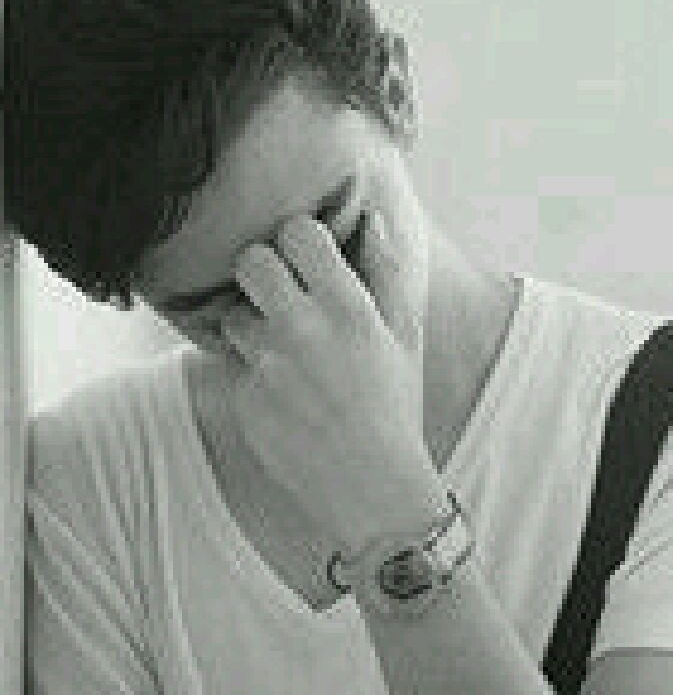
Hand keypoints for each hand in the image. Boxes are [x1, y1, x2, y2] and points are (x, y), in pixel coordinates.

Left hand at [215, 197, 442, 554]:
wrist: (371, 486)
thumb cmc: (395, 404)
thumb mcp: (404, 334)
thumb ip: (387, 271)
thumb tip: (371, 219)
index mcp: (348, 306)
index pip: (298, 234)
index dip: (299, 239)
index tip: (306, 257)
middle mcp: (303, 327)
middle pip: (251, 262)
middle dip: (262, 271)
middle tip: (279, 292)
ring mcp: (269, 364)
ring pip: (233, 314)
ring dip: (252, 324)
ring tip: (283, 350)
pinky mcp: (245, 398)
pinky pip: (233, 364)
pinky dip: (252, 371)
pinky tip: (283, 393)